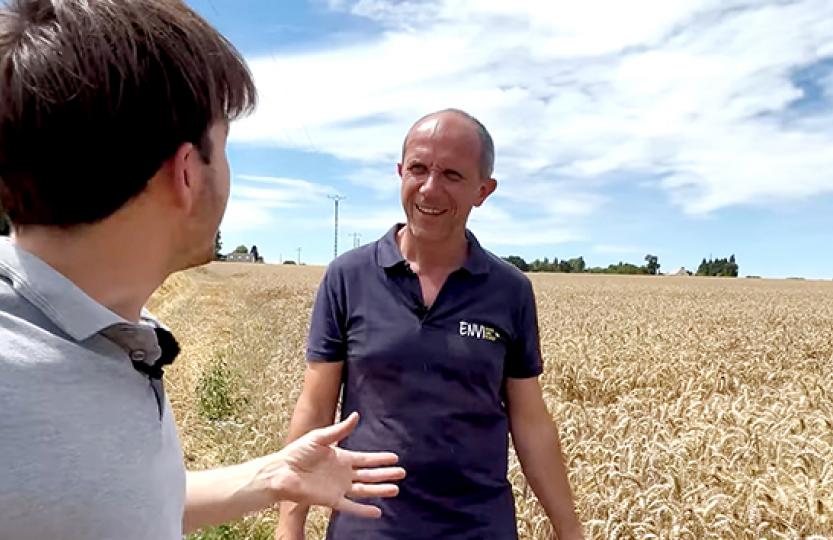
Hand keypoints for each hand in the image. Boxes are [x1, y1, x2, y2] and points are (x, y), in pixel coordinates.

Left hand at [260, 412, 404, 517]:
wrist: (282, 471)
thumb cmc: (297, 452)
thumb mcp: (319, 437)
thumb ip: (339, 430)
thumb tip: (356, 416)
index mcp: (342, 457)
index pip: (366, 459)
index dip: (380, 459)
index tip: (395, 458)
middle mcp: (343, 473)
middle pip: (369, 474)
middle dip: (385, 474)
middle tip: (402, 474)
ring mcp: (339, 487)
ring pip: (364, 490)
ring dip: (379, 490)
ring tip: (395, 490)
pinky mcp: (331, 500)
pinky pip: (351, 506)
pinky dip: (363, 510)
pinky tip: (377, 512)